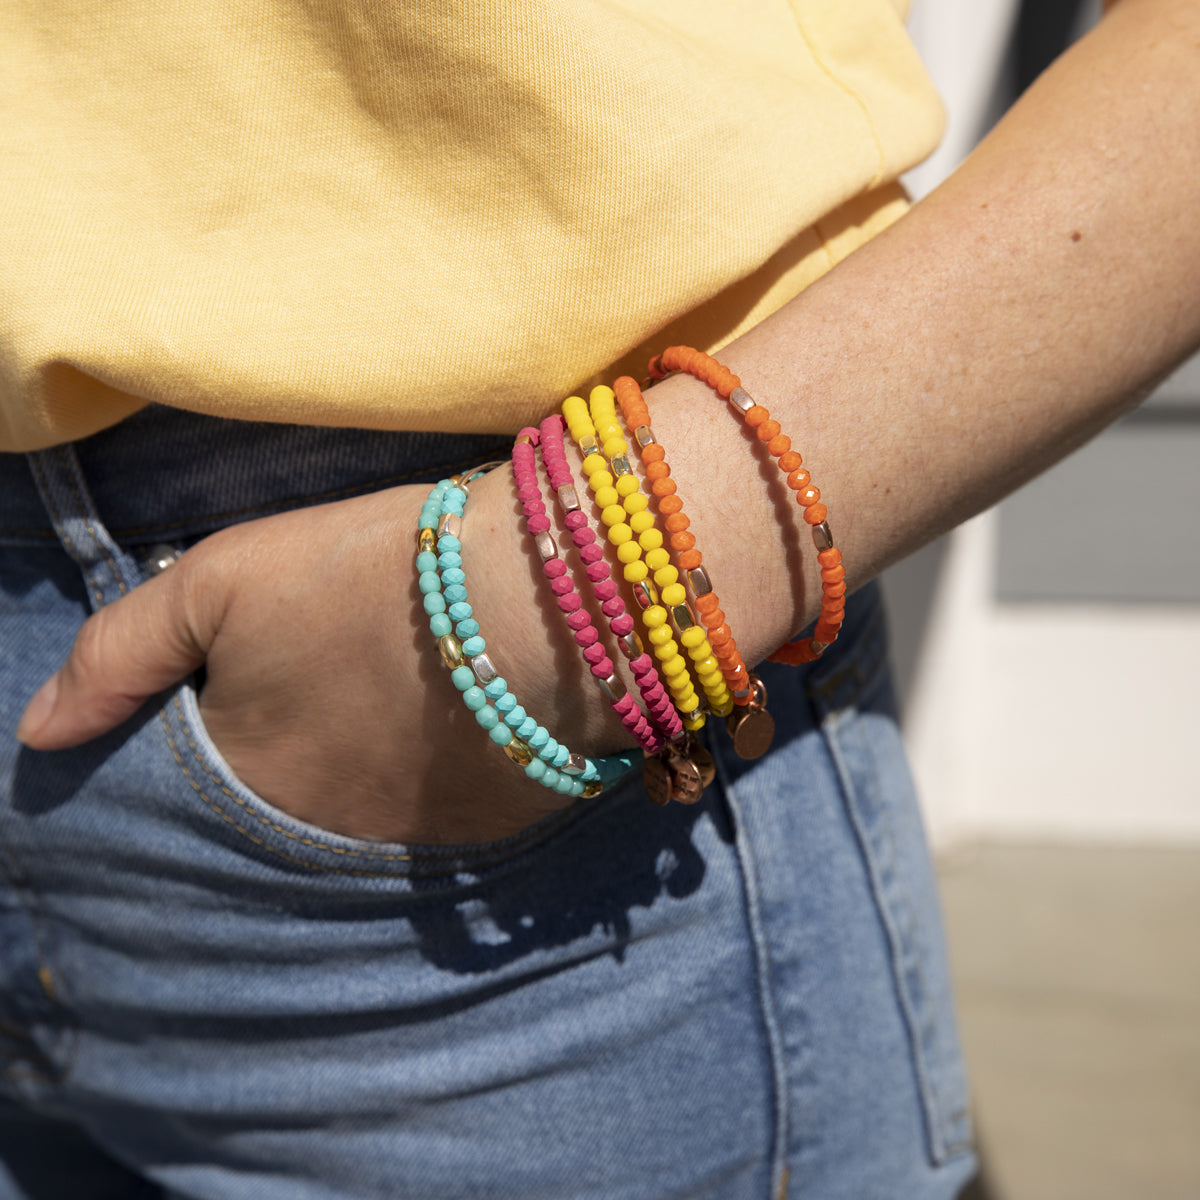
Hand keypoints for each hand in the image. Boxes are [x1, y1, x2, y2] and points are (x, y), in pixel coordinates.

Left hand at [15, 483, 576, 843]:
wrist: (536, 600)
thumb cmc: (371, 576)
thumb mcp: (223, 583)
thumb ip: (119, 654)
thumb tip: (38, 731)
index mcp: (242, 774)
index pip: (184, 789)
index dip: (204, 730)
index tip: (239, 687)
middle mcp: (315, 831)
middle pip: (271, 806)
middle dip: (279, 757)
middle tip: (322, 688)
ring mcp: (404, 839)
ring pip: (351, 813)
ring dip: (354, 768)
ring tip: (384, 696)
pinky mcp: (481, 830)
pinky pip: (429, 815)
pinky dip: (423, 775)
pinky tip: (444, 718)